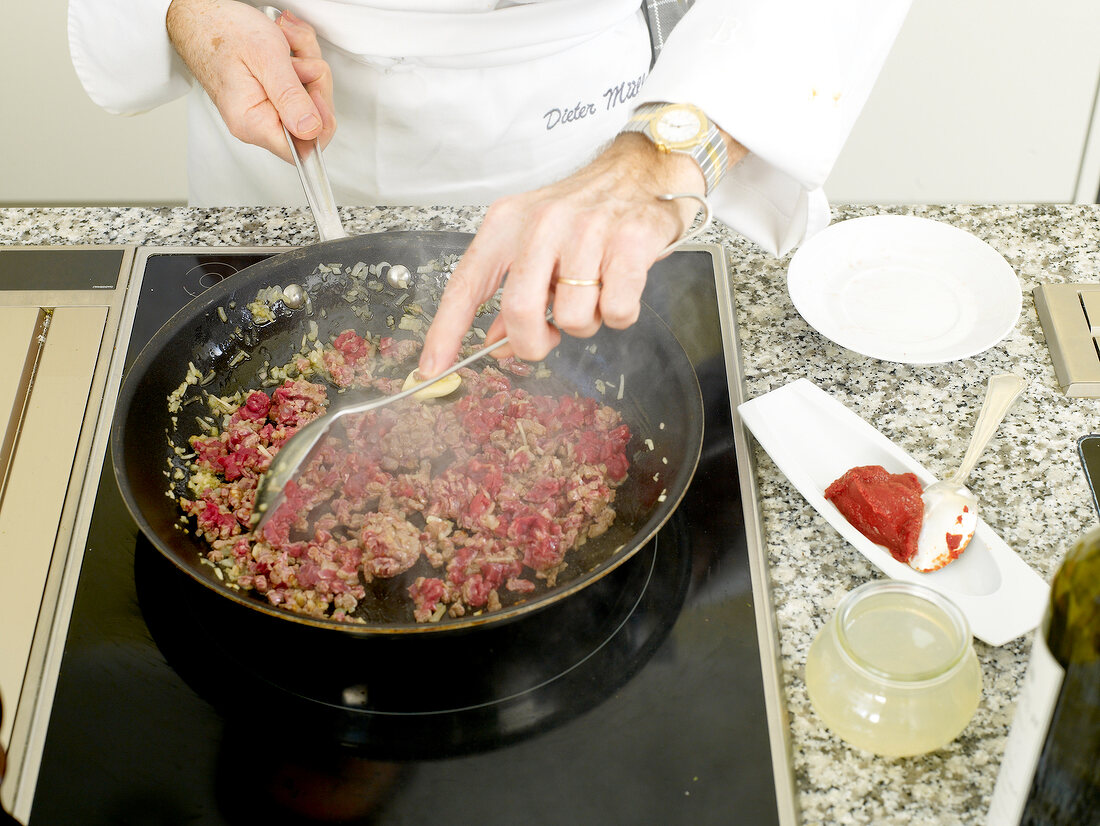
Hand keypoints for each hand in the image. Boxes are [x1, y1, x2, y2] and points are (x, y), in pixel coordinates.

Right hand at [166, 0, 335, 163]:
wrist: (201, 15)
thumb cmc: (222, 31)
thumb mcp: (265, 58)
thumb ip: (289, 96)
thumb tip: (309, 129)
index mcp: (254, 123)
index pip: (302, 150)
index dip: (320, 123)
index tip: (315, 90)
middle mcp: (259, 122)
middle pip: (313, 120)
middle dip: (315, 81)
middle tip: (296, 58)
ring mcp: (266, 108)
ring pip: (311, 95)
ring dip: (308, 61)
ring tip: (285, 41)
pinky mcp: (272, 95)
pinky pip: (303, 82)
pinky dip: (302, 57)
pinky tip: (285, 42)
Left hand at [418, 132, 742, 376]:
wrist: (644, 169)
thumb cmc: (587, 211)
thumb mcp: (537, 241)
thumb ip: (514, 291)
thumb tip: (494, 344)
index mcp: (507, 224)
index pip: (466, 284)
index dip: (446, 331)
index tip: (431, 367)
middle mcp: (542, 224)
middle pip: (520, 311)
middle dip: (533, 342)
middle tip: (548, 337)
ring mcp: (586, 232)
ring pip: (573, 318)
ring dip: (588, 321)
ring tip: (596, 290)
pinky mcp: (629, 244)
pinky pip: (617, 311)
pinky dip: (620, 313)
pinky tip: (621, 285)